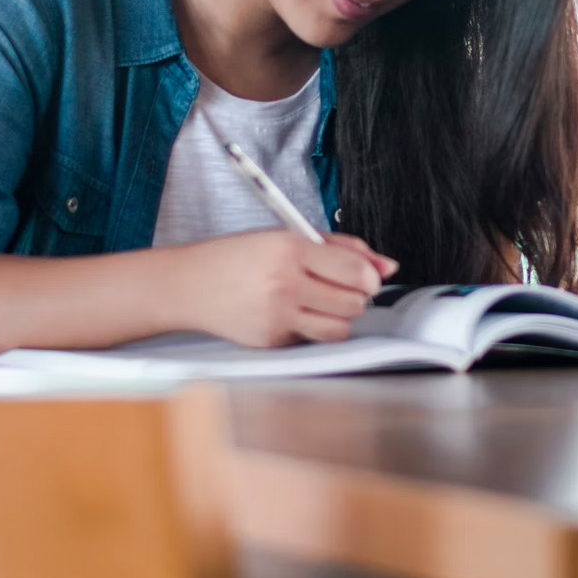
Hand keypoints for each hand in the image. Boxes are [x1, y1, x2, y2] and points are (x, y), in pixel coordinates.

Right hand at [181, 230, 397, 347]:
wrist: (190, 285)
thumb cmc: (238, 257)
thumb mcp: (287, 237)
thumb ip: (341, 248)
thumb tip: (387, 266)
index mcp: (290, 249)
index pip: (355, 271)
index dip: (370, 277)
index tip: (367, 277)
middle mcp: (284, 283)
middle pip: (354, 302)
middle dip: (356, 296)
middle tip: (340, 288)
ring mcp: (277, 316)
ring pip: (340, 328)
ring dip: (340, 316)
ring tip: (321, 302)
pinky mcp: (272, 341)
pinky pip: (313, 340)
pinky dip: (313, 329)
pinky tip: (294, 313)